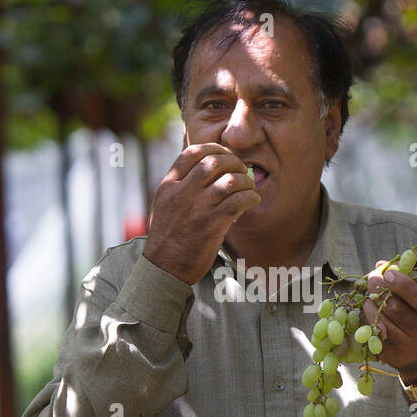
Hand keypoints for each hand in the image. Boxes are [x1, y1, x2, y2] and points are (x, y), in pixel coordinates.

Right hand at [143, 143, 260, 285]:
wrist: (163, 268)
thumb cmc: (168, 238)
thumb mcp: (164, 205)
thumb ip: (180, 186)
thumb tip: (205, 169)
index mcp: (168, 185)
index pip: (192, 153)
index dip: (213, 148)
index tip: (225, 153)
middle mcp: (181, 193)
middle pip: (213, 162)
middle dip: (233, 162)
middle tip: (241, 170)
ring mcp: (196, 209)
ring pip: (229, 181)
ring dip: (245, 181)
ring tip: (249, 187)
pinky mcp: (211, 225)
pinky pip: (238, 202)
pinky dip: (250, 198)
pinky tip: (253, 201)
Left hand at [361, 262, 416, 382]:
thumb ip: (411, 280)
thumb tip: (381, 264)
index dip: (404, 286)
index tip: (389, 273)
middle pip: (396, 310)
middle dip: (380, 289)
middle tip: (372, 278)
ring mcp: (410, 348)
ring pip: (382, 322)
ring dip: (370, 304)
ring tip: (369, 294)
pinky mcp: (394, 357)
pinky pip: (375, 335)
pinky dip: (368, 319)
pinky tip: (369, 310)